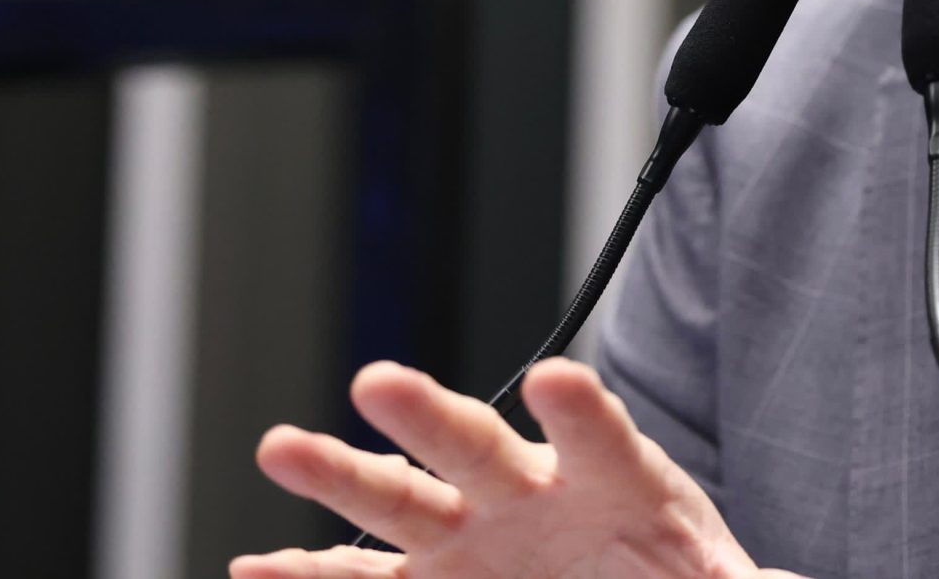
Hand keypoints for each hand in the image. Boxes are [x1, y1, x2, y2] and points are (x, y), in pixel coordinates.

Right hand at [233, 357, 802, 578]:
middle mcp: (534, 493)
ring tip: (283, 447)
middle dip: (428, 415)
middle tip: (381, 379)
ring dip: (341, 474)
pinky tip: (257, 568)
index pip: (602, 436)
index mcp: (618, 483)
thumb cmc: (680, 571)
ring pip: (402, 498)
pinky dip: (311, 574)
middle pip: (479, 446)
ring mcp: (478, 536)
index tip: (558, 380)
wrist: (638, 576)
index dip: (581, 410)